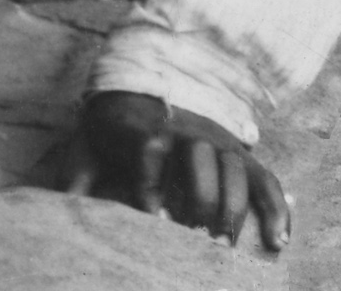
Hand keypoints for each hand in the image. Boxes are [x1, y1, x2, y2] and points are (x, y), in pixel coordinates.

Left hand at [52, 91, 288, 253]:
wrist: (143, 95)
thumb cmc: (113, 135)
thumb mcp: (87, 150)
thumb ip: (75, 178)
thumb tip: (61, 207)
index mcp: (143, 127)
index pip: (148, 147)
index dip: (150, 182)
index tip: (153, 217)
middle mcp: (185, 130)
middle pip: (200, 157)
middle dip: (201, 198)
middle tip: (199, 237)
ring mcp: (218, 141)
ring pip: (235, 169)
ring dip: (235, 208)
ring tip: (228, 246)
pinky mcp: (241, 156)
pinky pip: (266, 179)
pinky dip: (277, 209)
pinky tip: (279, 241)